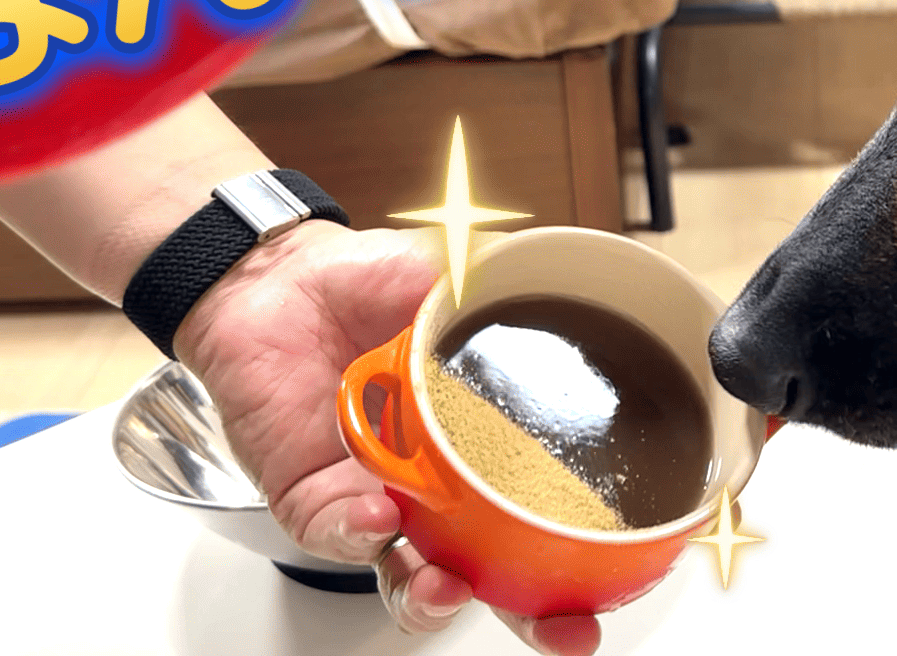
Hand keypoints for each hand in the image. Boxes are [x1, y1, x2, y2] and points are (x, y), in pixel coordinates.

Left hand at [172, 221, 603, 654]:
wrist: (281, 275)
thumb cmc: (367, 282)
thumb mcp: (460, 280)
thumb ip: (514, 294)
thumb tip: (577, 287)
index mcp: (482, 446)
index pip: (539, 521)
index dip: (578, 564)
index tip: (614, 586)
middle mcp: (434, 486)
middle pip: (490, 575)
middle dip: (530, 616)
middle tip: (560, 627)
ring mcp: (375, 498)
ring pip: (408, 577)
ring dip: (432, 594)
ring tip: (447, 584)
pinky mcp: (313, 498)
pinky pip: (336, 535)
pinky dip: (357, 534)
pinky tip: (375, 512)